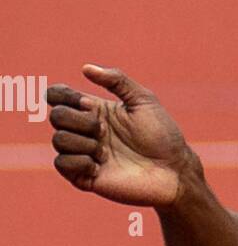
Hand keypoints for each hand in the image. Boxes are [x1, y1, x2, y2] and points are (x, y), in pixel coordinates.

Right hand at [47, 65, 195, 207]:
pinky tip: (100, 167)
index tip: (89, 103)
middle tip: (106, 131)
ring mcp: (83, 154)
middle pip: (57, 116)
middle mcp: (85, 131)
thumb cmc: (162, 135)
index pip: (59, 96)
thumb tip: (86, 68)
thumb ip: (117, 80)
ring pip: (58, 140)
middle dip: (81, 121)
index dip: (63, 95)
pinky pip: (61, 164)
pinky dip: (79, 162)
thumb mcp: (143, 100)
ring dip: (84, 143)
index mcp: (95, 110)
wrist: (172, 171)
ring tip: (107, 152)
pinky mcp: (83, 177)